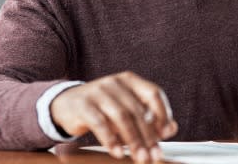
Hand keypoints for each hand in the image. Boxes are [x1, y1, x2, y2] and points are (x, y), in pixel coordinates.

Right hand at [50, 71, 177, 162]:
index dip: (162, 114)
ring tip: (139, 157)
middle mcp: (114, 83)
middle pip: (137, 110)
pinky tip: (117, 152)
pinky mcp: (83, 104)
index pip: (153, 93)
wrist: (65, 104)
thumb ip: (149, 117)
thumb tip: (172, 128)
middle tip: (153, 155)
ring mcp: (98, 92)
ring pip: (121, 117)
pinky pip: (100, 123)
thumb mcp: (126, 109)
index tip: (166, 134)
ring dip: (133, 140)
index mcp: (129, 80)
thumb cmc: (101, 108)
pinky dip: (111, 140)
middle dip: (148, 136)